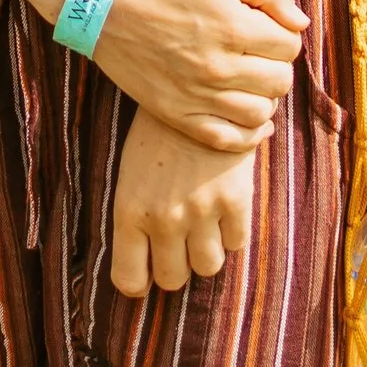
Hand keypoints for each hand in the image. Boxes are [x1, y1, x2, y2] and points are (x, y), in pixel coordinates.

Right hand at [88, 0, 304, 152]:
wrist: (103, 2)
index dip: (285, 35)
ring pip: (259, 113)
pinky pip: (227, 140)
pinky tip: (253, 120)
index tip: (269, 28)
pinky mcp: (177, 114)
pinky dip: (250, 135)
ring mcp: (197, 95)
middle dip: (278, 65)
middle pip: (279, 81)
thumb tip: (300, 22)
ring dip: (266, 97)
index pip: (289, 46)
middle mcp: (218, 66)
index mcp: (232, 26)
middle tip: (262, 54)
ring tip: (253, 80)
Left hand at [111, 107, 257, 297]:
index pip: (129, 280)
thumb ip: (136, 218)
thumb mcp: (131, 173)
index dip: (140, 282)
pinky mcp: (235, 198)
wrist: (196, 85)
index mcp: (129, 210)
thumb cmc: (157, 132)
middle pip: (173, 279)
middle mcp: (163, 217)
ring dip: (207, 250)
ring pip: (208, 267)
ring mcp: (200, 209)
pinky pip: (237, 243)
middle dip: (177, 265)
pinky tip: (225, 205)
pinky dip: (232, 231)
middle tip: (181, 241)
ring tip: (205, 222)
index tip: (148, 270)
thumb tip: (143, 273)